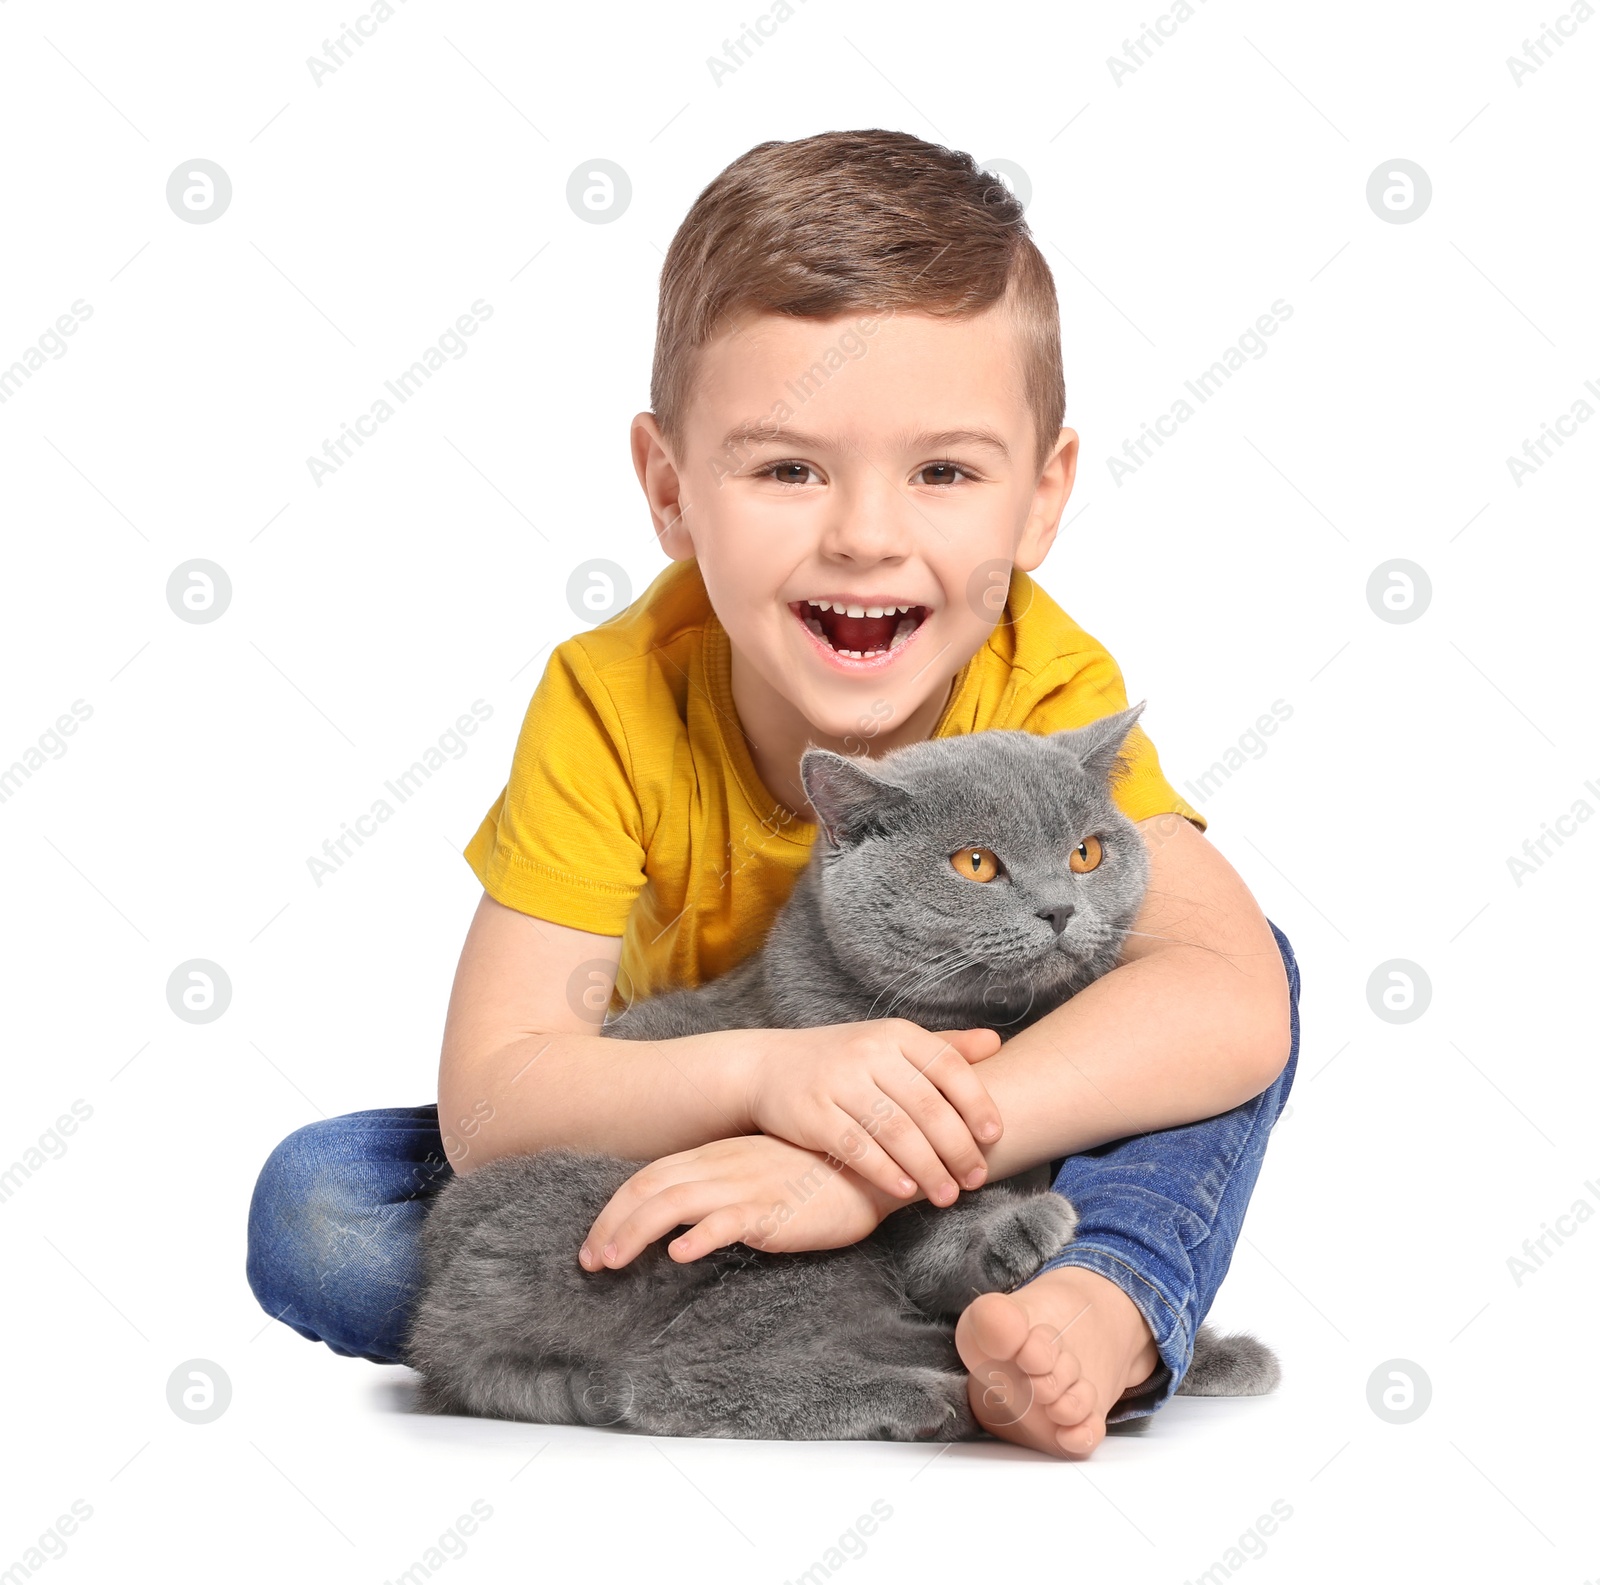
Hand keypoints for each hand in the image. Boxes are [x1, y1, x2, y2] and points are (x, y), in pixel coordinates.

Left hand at [577, 1134, 898, 1268]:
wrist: (870, 1168)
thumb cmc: (817, 1176)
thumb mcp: (760, 1174)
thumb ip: (723, 1189)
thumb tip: (684, 1222)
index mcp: (717, 1157)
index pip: (651, 1177)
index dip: (615, 1209)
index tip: (594, 1242)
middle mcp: (724, 1166)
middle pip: (650, 1188)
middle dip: (611, 1224)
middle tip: (588, 1261)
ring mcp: (747, 1186)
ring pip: (675, 1203)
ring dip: (637, 1232)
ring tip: (613, 1263)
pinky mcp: (774, 1209)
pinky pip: (729, 1220)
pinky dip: (700, 1236)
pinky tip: (681, 1255)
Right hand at [744, 1020, 1002, 1206]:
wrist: (767, 1067)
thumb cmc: (844, 1060)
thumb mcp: (889, 1043)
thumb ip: (941, 1047)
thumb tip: (995, 1043)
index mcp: (895, 1033)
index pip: (947, 1066)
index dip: (976, 1102)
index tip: (993, 1136)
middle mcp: (869, 1052)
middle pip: (926, 1105)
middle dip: (957, 1147)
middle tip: (975, 1178)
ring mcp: (839, 1082)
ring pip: (895, 1130)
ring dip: (927, 1168)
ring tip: (947, 1195)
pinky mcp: (813, 1114)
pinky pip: (856, 1147)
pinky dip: (884, 1171)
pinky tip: (904, 1191)